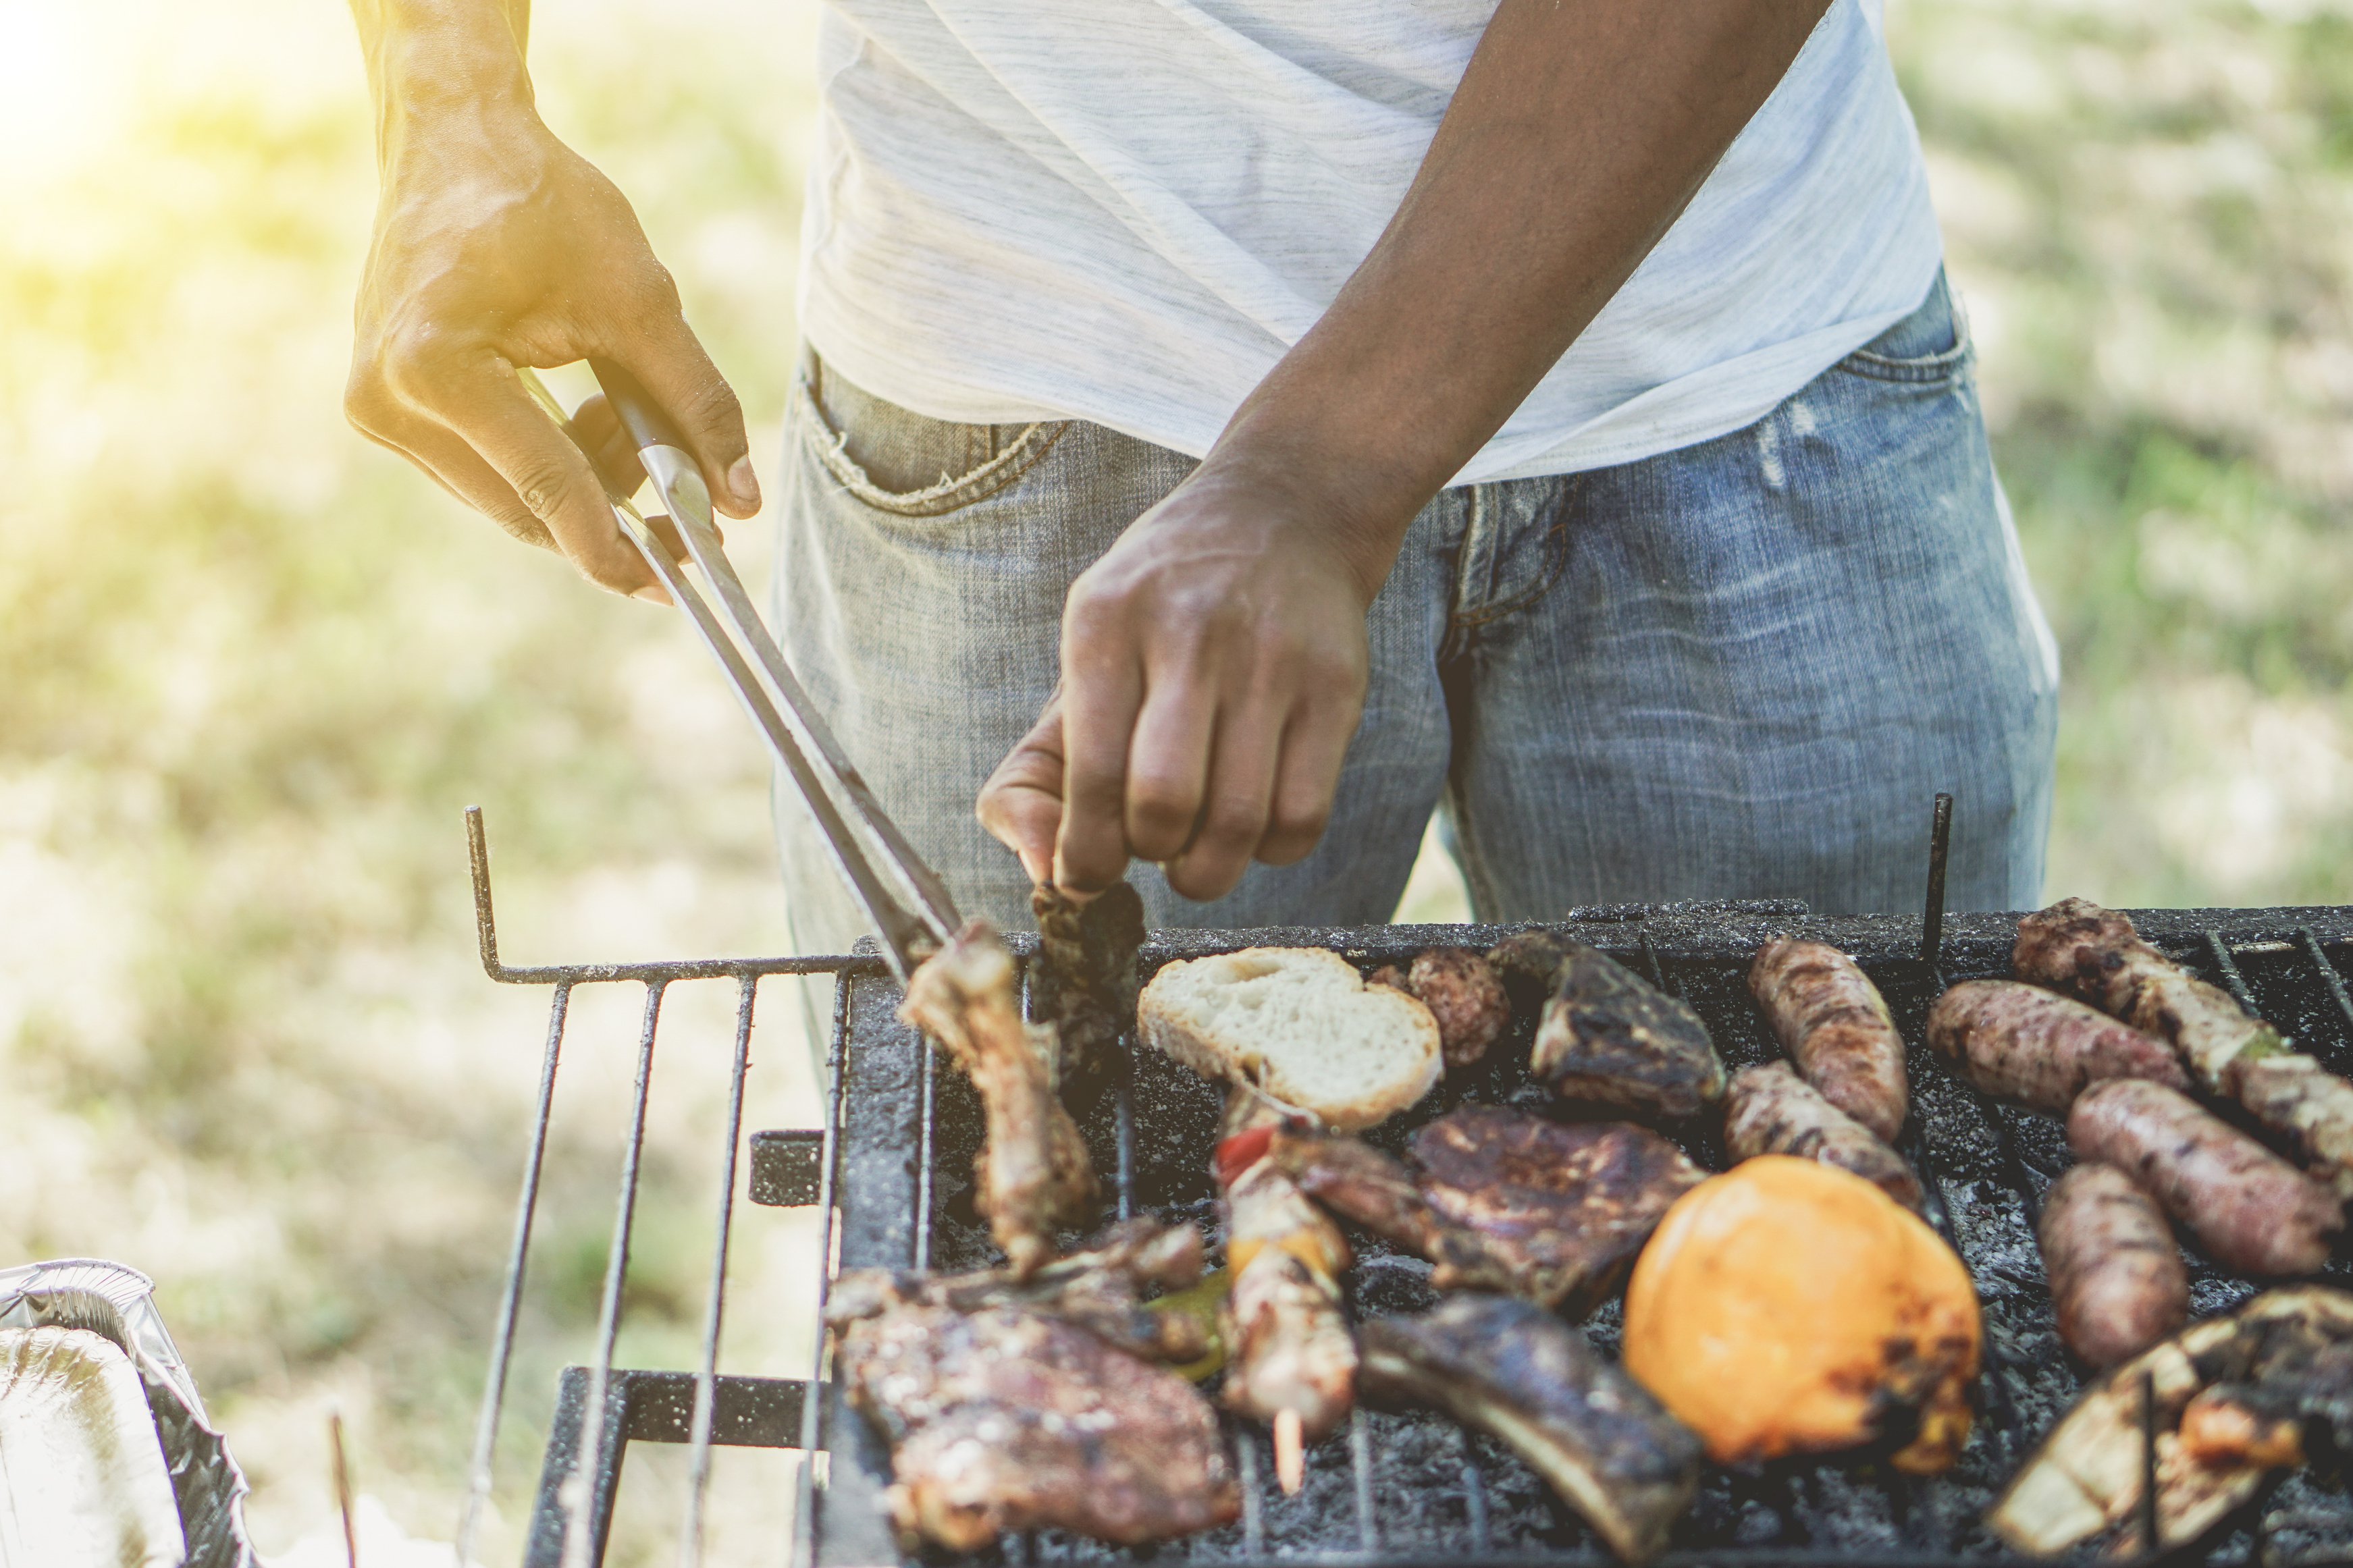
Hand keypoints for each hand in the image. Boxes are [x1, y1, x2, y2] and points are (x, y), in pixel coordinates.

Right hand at [343, 93, 757, 597]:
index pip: (547, 486)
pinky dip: (551, 462)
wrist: (453, 141)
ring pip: (508, 500)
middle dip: (615, 514)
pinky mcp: (386, 410)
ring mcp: (375, 411)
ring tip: (629, 416)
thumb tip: (741, 501)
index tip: (683, 578)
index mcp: (434, 367)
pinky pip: (487, 472)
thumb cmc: (542, 203)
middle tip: (693, 511)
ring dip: (586, 484)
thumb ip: (693, 403)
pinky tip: (589, 413)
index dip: (620, 542)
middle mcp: (385, 401)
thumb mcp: (639, 299)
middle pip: (525, 509)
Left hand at [979, 467, 1374, 900]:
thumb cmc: (1160, 614)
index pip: (1091, 776)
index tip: (1086, 875)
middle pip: (1164, 806)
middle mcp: (1189, 631)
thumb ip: (1031, 777)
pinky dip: (1268, 852)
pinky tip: (1251, 826)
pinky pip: (1301, 819)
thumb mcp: (1083, 659)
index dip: (1084, 855)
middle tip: (1149, 847)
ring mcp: (1271, 658)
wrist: (1281, 513)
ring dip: (1207, 869)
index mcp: (1104, 621)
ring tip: (1195, 849)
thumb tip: (1047, 877)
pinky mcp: (1337, 686)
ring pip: (1237, 824)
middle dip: (1148, 858)